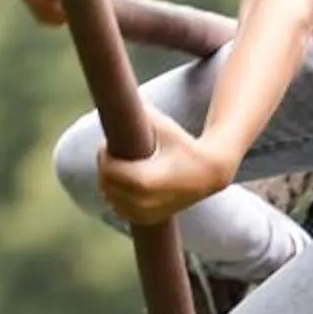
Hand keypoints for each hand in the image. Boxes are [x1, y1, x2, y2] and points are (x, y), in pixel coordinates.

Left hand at [95, 100, 230, 227]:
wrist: (209, 173)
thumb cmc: (184, 144)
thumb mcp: (162, 125)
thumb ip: (140, 111)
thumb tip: (118, 94)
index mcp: (144, 180)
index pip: (108, 169)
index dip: (103, 154)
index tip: (108, 144)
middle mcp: (144, 202)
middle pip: (106, 184)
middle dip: (105, 168)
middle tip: (112, 153)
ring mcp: (146, 214)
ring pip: (110, 199)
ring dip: (109, 183)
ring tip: (120, 167)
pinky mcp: (148, 220)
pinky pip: (120, 210)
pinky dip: (117, 198)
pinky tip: (124, 184)